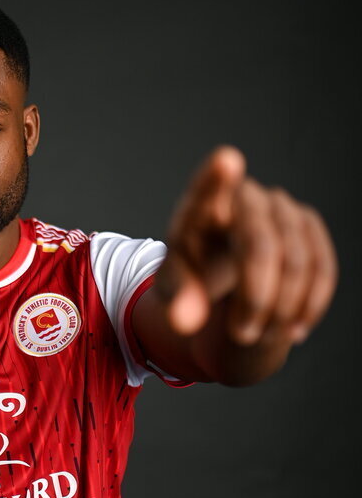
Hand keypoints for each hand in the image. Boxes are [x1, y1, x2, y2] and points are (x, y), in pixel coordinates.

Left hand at [155, 146, 337, 345]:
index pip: (206, 190)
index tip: (227, 162)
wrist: (220, 277)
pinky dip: (310, 304)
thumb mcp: (175, 293)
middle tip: (241, 336)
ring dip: (282, 308)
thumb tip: (184, 323)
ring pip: (297, 259)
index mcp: (200, 209)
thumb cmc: (191, 279)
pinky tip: (293, 330)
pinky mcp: (308, 226)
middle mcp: (244, 197)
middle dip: (255, 297)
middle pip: (260, 242)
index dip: (217, 178)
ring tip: (259, 336)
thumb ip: (176, 303)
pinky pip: (323, 266)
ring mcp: (281, 207)